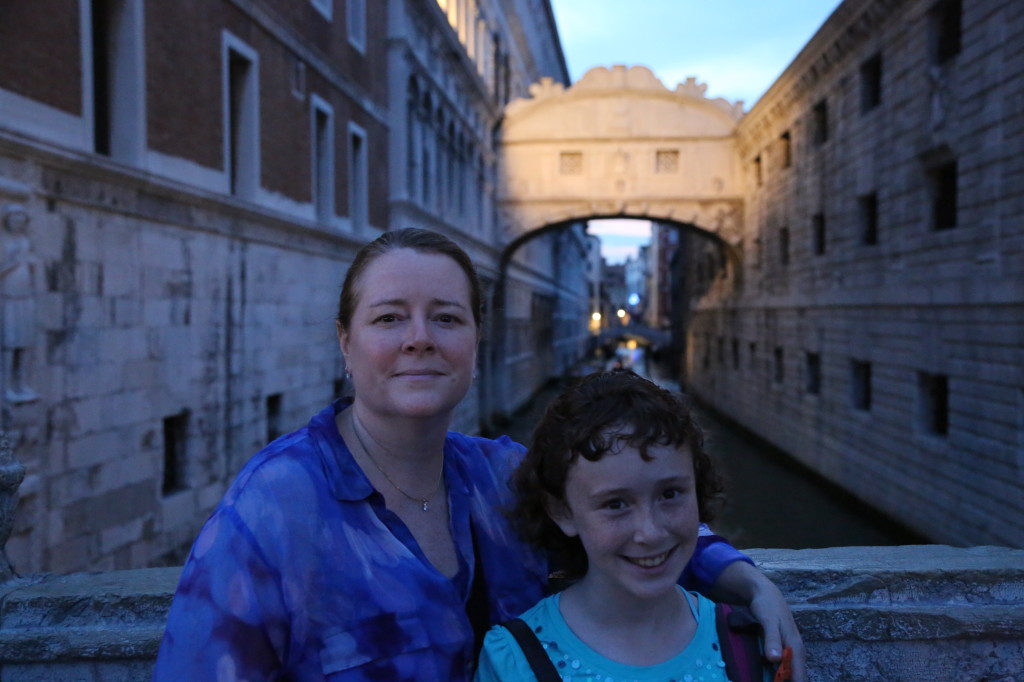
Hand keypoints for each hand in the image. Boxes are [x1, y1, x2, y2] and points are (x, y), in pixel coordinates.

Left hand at [713, 561, 806, 681]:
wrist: (765, 593)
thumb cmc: (767, 606)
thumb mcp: (768, 621)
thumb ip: (772, 639)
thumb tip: (774, 659)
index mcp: (796, 647)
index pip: (799, 676)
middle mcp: (796, 651)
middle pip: (796, 676)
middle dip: (785, 681)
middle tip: (771, 681)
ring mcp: (791, 649)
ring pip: (790, 672)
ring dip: (782, 678)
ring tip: (770, 679)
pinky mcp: (784, 647)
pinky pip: (784, 665)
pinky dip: (778, 672)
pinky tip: (769, 674)